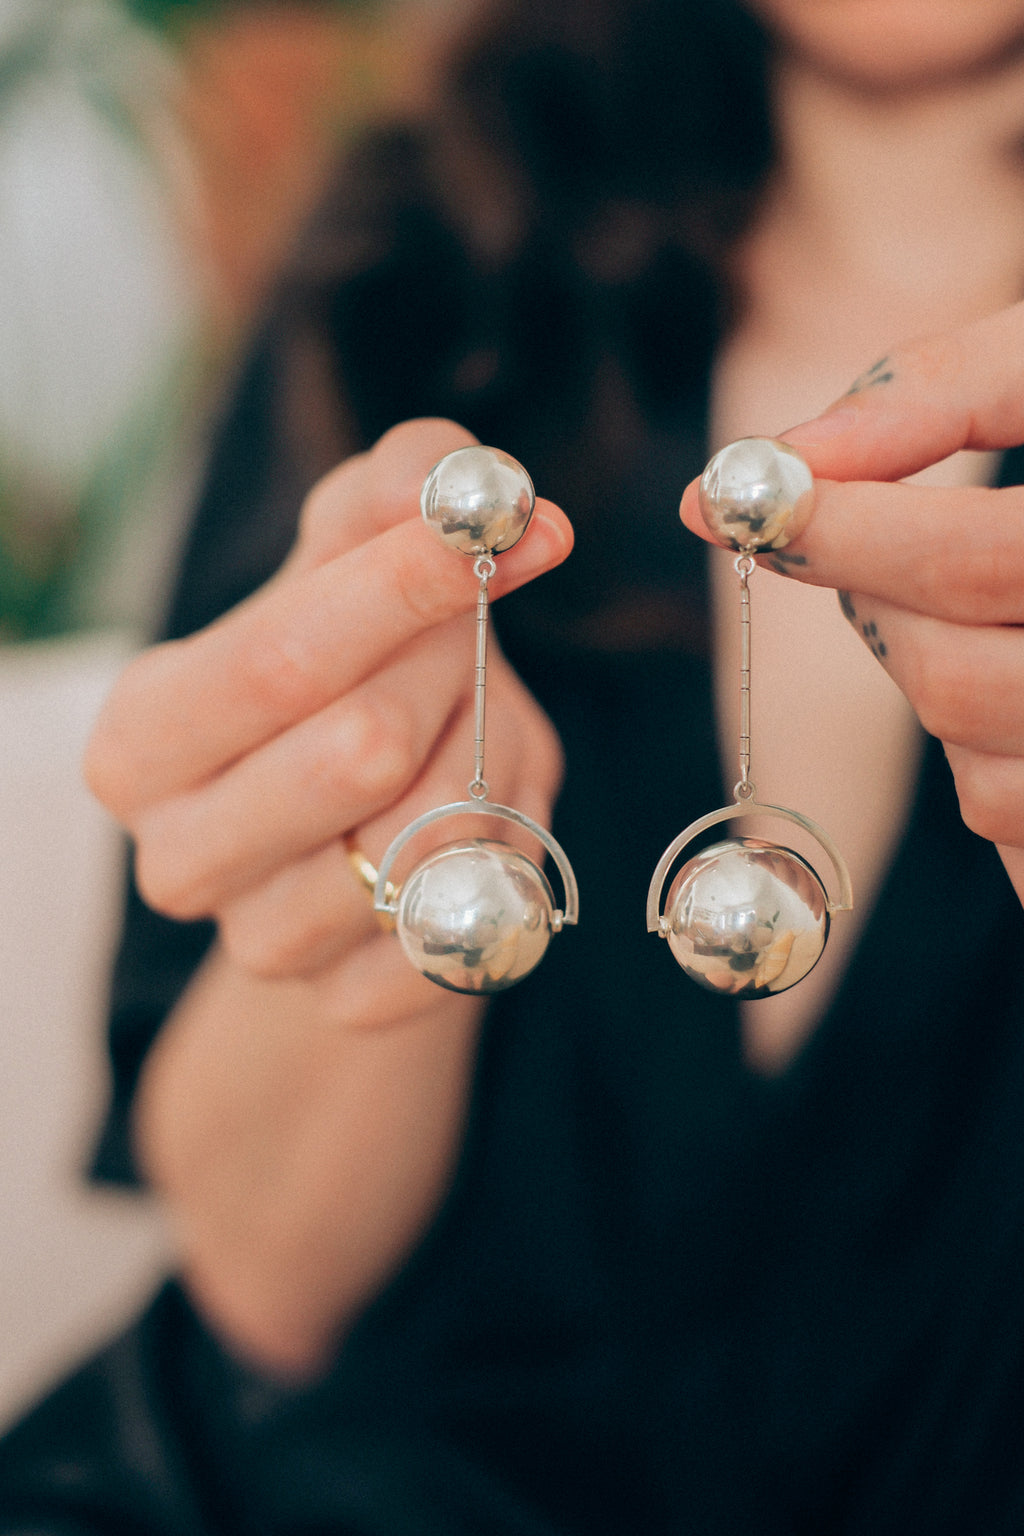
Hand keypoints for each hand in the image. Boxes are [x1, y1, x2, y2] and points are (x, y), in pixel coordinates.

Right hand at [87, 418, 572, 1005]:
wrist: (360, 819)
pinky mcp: (347, 1002)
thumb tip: (499, 496)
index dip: (399, 592)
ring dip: (490, 770)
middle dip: (451, 678)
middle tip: (475, 640)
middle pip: (362, 751)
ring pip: (433, 841)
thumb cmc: (347, 669)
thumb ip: (399, 491)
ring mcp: (260, 942)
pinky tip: (480, 826)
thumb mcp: (351, 558)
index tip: (495, 537)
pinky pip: (469, 928)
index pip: (279, 662)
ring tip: (468, 738)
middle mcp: (178, 854)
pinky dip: (510, 860)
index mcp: (142, 737)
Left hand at [679, 301, 1023, 905]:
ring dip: (933, 689)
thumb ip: (943, 387)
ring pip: (982, 778)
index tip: (744, 500)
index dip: (846, 533)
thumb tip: (785, 457)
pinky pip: (1019, 839)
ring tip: (983, 607)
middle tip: (869, 542)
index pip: (981, 559)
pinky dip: (991, 768)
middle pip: (962, 683)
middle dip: (879, 610)